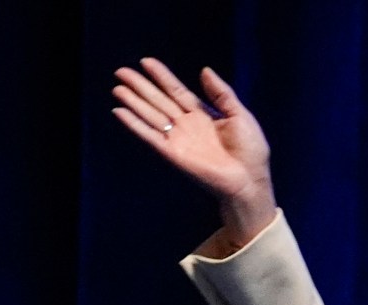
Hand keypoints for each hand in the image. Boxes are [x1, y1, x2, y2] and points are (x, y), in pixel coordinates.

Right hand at [111, 58, 275, 249]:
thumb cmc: (250, 150)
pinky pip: (150, 136)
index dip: (162, 77)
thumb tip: (204, 70)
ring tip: (117, 88)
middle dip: (140, 86)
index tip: (146, 62)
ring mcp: (178, 139)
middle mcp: (186, 125)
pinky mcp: (172, 154)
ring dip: (133, 102)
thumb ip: (221, 92)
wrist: (249, 179)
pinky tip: (120, 112)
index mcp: (202, 114)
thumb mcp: (239, 114)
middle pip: (158, 101)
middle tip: (121, 72)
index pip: (176, 91)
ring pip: (150, 116)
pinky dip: (135, 125)